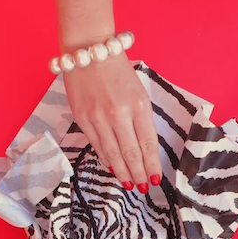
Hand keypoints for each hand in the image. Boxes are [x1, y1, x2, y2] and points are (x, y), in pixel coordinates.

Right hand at [64, 54, 160, 191]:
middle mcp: (119, 114)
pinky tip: (112, 168)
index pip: (148, 144)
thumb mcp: (139, 93)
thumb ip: (142, 120)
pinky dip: (106, 159)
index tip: (155, 179)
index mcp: (139, 106)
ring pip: (113, 154)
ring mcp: (98, 118)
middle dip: (138, 174)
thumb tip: (143, 150)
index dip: (151, 165)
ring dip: (122, 172)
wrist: (89, 51)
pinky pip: (97, 145)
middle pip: (131, 153)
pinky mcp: (82, 118)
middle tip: (142, 187)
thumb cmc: (118, 72)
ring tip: (129, 184)